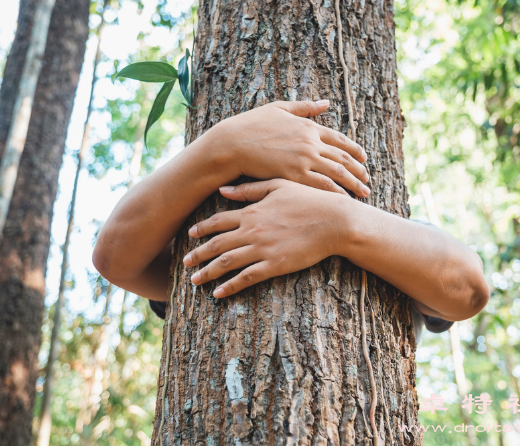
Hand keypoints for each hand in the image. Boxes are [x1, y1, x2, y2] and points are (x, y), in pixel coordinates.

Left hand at [182, 179, 354, 297]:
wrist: (334, 221)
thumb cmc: (310, 200)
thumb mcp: (278, 186)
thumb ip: (249, 189)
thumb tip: (223, 190)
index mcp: (252, 211)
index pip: (218, 221)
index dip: (202, 229)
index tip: (190, 235)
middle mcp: (252, 231)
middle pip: (216, 245)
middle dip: (198, 255)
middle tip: (185, 263)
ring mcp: (262, 249)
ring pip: (226, 263)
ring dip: (207, 272)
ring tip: (195, 280)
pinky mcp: (275, 265)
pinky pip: (246, 278)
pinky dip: (230, 286)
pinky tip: (218, 293)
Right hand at [210, 100, 370, 197]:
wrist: (232, 144)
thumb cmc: (250, 125)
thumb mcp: (279, 108)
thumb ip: (305, 107)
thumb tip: (326, 102)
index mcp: (308, 126)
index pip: (339, 139)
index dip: (354, 149)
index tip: (364, 158)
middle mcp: (310, 143)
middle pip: (343, 158)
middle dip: (358, 170)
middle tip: (368, 179)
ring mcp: (304, 159)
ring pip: (337, 174)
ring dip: (353, 184)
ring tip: (363, 192)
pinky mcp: (294, 175)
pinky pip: (322, 186)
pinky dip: (336, 194)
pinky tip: (344, 200)